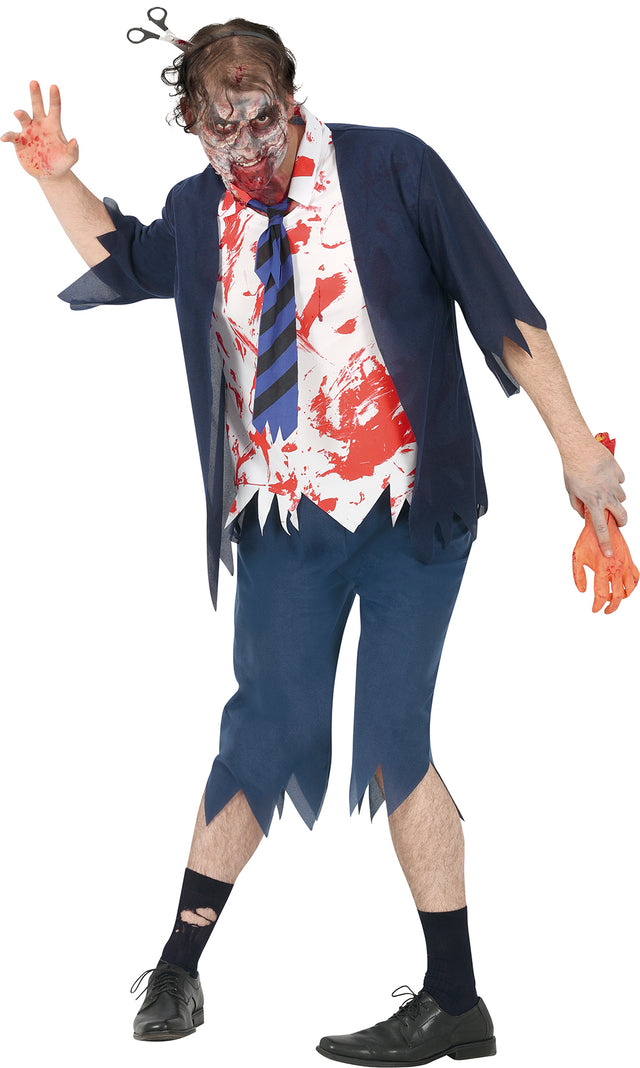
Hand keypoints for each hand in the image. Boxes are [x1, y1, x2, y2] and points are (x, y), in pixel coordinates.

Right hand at [1, 81, 77, 179]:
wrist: (49, 174)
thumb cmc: (61, 163)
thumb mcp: (70, 158)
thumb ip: (73, 150)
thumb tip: (75, 141)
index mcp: (52, 125)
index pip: (54, 108)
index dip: (54, 97)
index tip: (54, 86)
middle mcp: (39, 124)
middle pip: (37, 106)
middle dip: (35, 94)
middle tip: (34, 82)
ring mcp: (28, 132)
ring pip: (23, 117)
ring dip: (21, 114)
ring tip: (18, 113)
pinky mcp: (19, 142)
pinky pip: (12, 136)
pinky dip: (8, 136)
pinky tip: (5, 138)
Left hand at [563, 435, 626, 556]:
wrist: (579, 448)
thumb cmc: (572, 470)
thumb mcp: (571, 491)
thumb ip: (578, 505)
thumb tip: (585, 514)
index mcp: (593, 502)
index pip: (601, 528)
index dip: (605, 542)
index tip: (609, 552)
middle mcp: (606, 495)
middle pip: (621, 515)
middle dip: (621, 521)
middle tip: (617, 521)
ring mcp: (614, 484)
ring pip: (622, 497)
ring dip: (616, 498)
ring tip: (605, 490)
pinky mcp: (618, 472)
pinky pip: (621, 481)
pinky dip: (615, 481)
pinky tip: (606, 476)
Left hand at [572, 509, 637, 612]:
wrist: (601, 522)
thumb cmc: (587, 540)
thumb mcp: (577, 556)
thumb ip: (578, 575)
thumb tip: (583, 591)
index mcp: (602, 569)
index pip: (602, 595)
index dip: (598, 605)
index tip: (594, 609)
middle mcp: (616, 568)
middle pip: (618, 597)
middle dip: (611, 607)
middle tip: (605, 611)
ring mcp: (625, 564)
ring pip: (629, 589)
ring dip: (622, 598)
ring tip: (613, 599)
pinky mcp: (630, 560)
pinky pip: (636, 578)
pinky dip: (632, 586)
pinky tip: (624, 589)